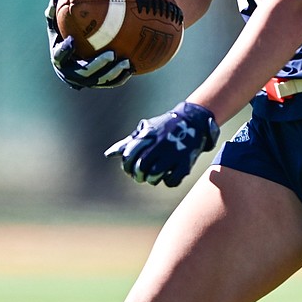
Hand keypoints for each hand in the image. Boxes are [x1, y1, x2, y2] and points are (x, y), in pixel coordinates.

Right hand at [45, 0, 132, 88]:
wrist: (74, 56)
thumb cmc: (67, 34)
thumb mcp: (59, 25)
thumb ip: (56, 13)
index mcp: (59, 59)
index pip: (59, 57)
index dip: (65, 51)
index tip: (73, 40)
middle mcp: (70, 73)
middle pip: (84, 72)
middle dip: (98, 65)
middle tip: (112, 53)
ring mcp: (84, 81)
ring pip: (100, 80)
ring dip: (114, 73)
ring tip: (126, 62)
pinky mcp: (97, 84)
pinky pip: (110, 83)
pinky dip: (121, 77)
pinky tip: (133, 68)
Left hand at [104, 102, 219, 186]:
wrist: (193, 120)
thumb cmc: (164, 127)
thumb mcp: (146, 130)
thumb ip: (128, 143)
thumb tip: (108, 154)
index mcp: (147, 136)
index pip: (128, 156)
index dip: (127, 166)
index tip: (130, 169)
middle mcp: (159, 144)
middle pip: (141, 168)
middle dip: (138, 176)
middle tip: (141, 176)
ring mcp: (174, 153)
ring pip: (155, 176)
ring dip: (152, 179)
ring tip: (154, 176)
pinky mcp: (186, 161)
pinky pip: (172, 180)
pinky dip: (169, 181)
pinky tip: (169, 175)